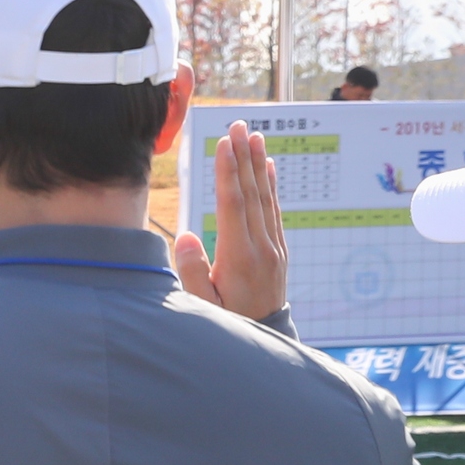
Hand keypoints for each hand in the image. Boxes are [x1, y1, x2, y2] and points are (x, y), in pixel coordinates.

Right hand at [174, 121, 289, 320]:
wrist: (265, 338)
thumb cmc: (226, 322)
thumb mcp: (202, 305)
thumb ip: (193, 271)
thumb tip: (187, 235)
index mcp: (239, 258)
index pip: (233, 206)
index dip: (228, 173)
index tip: (224, 144)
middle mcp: (261, 248)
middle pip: (252, 194)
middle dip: (244, 157)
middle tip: (240, 126)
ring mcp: (273, 248)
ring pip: (266, 199)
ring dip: (259, 165)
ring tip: (254, 137)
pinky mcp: (277, 250)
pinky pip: (274, 211)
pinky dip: (271, 186)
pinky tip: (269, 167)